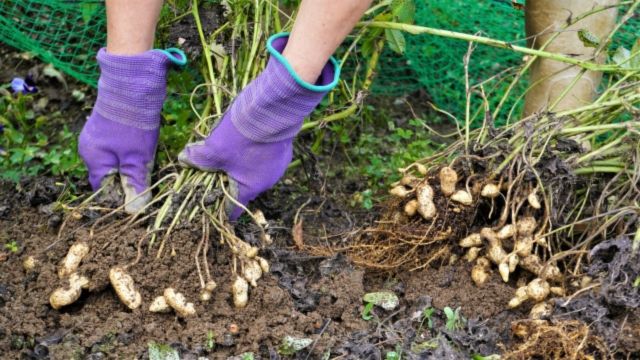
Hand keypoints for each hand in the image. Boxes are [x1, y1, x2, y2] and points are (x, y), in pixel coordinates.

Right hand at [78, 48, 184, 212]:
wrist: (133, 83)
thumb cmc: (134, 124)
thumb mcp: (138, 158)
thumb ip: (135, 184)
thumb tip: (134, 211)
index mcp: (93, 160)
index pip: (104, 191)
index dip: (122, 197)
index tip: (141, 197)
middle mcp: (89, 149)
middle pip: (109, 176)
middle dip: (127, 180)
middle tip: (148, 177)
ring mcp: (96, 136)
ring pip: (114, 161)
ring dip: (130, 165)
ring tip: (147, 159)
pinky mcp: (107, 125)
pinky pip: (117, 147)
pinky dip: (129, 151)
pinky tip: (143, 144)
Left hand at [178, 33, 338, 219]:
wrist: (273, 111)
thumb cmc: (242, 137)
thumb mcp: (214, 148)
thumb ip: (198, 158)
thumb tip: (184, 159)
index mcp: (249, 189)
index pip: (234, 210)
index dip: (220, 208)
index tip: (210, 202)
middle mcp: (266, 182)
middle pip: (243, 188)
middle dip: (228, 179)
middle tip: (215, 166)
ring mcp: (278, 167)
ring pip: (255, 171)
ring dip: (243, 164)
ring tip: (232, 148)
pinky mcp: (284, 151)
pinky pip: (266, 157)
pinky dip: (256, 152)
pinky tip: (249, 137)